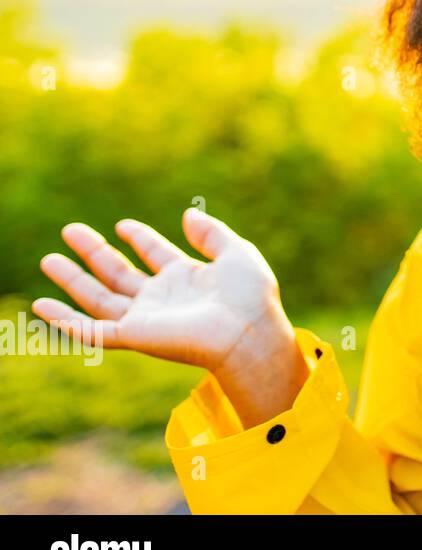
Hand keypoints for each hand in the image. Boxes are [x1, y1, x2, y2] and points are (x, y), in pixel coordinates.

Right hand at [33, 208, 309, 425]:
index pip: (156, 254)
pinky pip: (91, 330)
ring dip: (73, 280)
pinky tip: (42, 305)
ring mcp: (146, 317)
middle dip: (94, 253)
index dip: (140, 239)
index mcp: (188, 277)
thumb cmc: (251, 296)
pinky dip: (65, 321)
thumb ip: (211, 233)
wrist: (247, 330)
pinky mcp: (133, 335)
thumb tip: (188, 214)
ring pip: (99, 298)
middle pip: (120, 273)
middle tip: (70, 230)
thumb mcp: (237, 252)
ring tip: (48, 258)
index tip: (124, 226)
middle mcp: (163, 298)